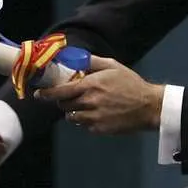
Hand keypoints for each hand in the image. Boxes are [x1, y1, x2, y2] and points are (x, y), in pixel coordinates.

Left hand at [33, 55, 163, 133]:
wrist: (148, 106)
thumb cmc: (130, 84)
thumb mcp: (112, 66)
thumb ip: (92, 62)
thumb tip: (75, 57)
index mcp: (90, 86)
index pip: (60, 92)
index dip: (47, 94)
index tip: (39, 94)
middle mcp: (89, 103)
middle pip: (64, 105)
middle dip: (63, 101)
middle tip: (70, 97)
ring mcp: (93, 118)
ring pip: (72, 117)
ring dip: (74, 111)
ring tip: (85, 105)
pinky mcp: (99, 130)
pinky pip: (84, 125)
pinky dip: (86, 120)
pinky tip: (97, 113)